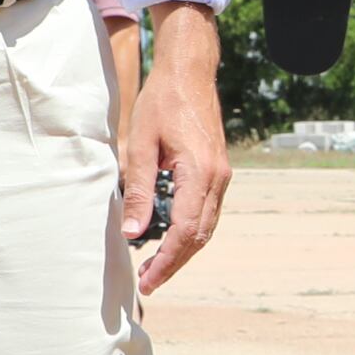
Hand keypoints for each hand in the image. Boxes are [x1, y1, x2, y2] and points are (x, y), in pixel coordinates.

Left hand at [123, 2, 233, 291]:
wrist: (190, 72)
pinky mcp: (218, 171)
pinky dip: (190, 230)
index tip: (147, 280)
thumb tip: (133, 233)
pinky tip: (168, 235)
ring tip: (155, 265)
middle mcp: (218, 178)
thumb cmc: (162, 103)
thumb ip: (139, 190)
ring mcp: (222, 175)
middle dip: (174, 262)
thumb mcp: (141, 145)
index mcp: (200, 173)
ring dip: (182, 249)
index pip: (185, 231)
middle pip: (200, 236)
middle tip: (148, 282)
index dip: (167, 261)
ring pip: (206, 226)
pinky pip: (207, 211)